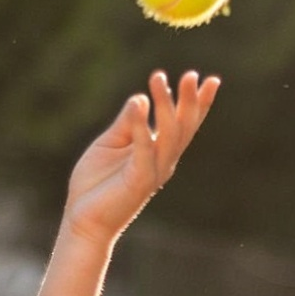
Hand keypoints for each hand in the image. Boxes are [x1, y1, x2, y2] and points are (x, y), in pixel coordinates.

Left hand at [60, 71, 217, 244]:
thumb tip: (140, 98)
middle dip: (190, 101)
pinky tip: (139, 104)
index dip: (199, 103)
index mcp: (158, 152)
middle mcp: (162, 161)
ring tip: (157, 79)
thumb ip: (127, 123)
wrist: (82, 220)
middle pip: (184, 127)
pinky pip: (144, 149)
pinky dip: (142, 127)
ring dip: (166, 106)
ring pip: (170, 135)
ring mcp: (153, 172)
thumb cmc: (96, 184)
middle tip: (190, 75)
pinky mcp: (138, 181)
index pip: (184, 124)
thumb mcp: (111, 143)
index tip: (212, 80)